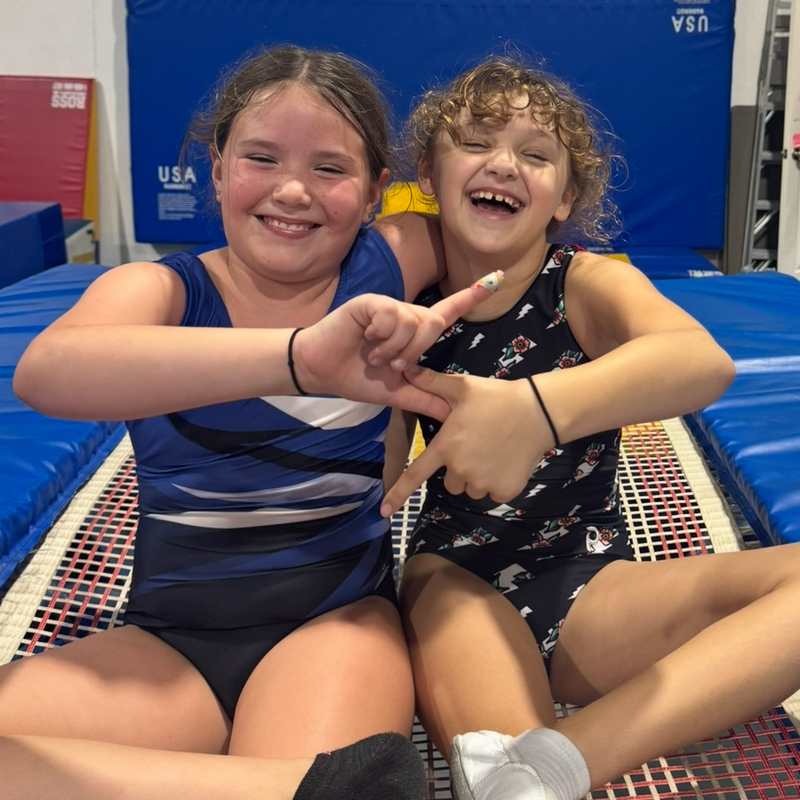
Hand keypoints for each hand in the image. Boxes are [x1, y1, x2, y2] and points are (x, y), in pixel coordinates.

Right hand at [295, 275, 501, 418]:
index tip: (498, 278)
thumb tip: (455, 415)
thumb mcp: (397, 393)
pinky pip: (391, 315)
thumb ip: (426, 398)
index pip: (449, 312)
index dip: (472, 297)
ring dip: (394, 348)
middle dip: (415, 351)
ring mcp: (388, 307)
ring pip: (412, 321)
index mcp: (414, 333)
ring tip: (374, 355)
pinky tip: (364, 338)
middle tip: (393, 365)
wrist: (321, 372)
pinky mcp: (370, 303)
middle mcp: (405, 315)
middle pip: (433, 322)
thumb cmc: (357, 377)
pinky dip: (380, 335)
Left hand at [381, 369, 553, 516]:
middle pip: (450, 482)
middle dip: (459, 469)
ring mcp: (483, 482)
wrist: (538, 412)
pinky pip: (493, 493)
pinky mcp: (504, 491)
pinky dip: (498, 482)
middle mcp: (460, 468)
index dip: (398, 495)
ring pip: (471, 489)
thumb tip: (405, 370)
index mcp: (446, 446)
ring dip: (477, 477)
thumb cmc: (496, 397)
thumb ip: (431, 383)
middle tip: (476, 446)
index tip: (384, 512)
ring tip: (494, 451)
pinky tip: (507, 461)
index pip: (415, 475)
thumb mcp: (462, 387)